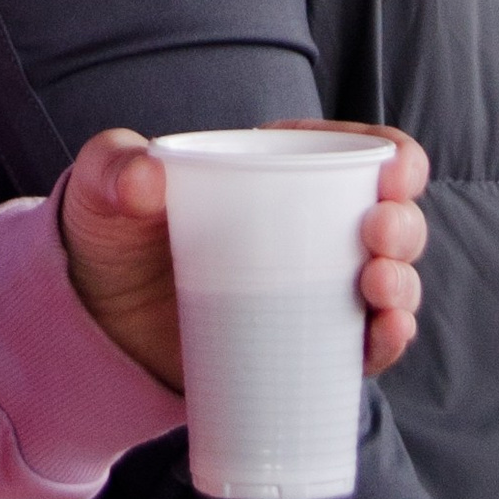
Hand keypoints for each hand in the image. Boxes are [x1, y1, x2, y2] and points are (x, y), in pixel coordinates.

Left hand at [59, 124, 428, 392]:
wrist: (95, 322)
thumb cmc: (110, 234)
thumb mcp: (103, 188)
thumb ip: (113, 168)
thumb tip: (145, 179)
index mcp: (277, 169)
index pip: (352, 152)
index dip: (394, 157)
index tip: (398, 172)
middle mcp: (310, 227)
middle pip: (386, 218)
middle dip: (403, 224)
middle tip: (380, 235)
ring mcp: (312, 289)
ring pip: (388, 281)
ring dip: (403, 284)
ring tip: (379, 287)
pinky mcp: (304, 346)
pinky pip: (363, 346)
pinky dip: (386, 341)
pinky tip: (387, 335)